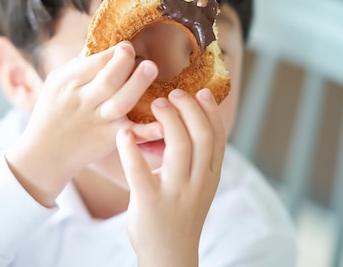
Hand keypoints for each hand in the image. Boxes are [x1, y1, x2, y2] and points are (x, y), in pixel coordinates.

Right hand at [6, 42, 160, 205]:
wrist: (44, 154)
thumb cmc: (52, 111)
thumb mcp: (56, 82)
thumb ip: (79, 63)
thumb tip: (101, 39)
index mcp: (68, 82)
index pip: (94, 62)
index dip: (114, 52)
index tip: (127, 46)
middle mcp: (82, 101)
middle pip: (108, 80)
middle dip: (126, 62)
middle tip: (142, 54)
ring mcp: (96, 122)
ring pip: (120, 103)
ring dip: (138, 84)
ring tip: (152, 68)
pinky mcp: (108, 140)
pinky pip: (130, 134)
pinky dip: (146, 131)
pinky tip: (162, 125)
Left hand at [116, 88, 225, 266]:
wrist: (169, 255)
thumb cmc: (180, 214)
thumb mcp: (199, 186)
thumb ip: (198, 160)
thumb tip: (192, 122)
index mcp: (210, 177)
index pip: (218, 137)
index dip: (211, 112)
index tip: (202, 91)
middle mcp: (198, 183)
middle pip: (201, 136)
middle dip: (189, 109)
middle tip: (173, 93)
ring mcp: (176, 193)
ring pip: (179, 147)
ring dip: (168, 120)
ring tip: (156, 103)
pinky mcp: (150, 203)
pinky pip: (140, 171)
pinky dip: (131, 149)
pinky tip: (124, 132)